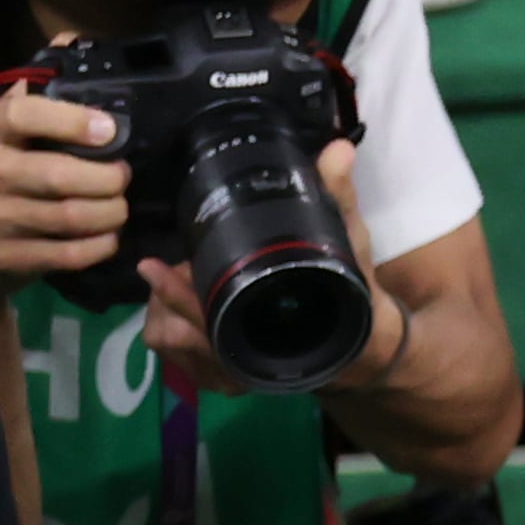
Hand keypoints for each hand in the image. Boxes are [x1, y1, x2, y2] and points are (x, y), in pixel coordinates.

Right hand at [0, 86, 131, 284]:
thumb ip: (33, 93)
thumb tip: (70, 41)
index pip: (23, 115)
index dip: (71, 120)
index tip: (109, 129)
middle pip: (60, 175)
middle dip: (109, 179)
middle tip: (123, 176)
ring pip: (71, 217)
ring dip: (112, 213)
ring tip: (119, 206)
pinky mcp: (10, 256)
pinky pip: (70, 254)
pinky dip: (101, 246)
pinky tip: (108, 236)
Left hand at [140, 138, 405, 402]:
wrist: (367, 343)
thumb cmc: (352, 291)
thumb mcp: (347, 244)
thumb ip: (338, 198)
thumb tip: (339, 148)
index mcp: (278, 334)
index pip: (212, 326)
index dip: (180, 297)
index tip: (156, 266)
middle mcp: (254, 359)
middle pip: (181, 338)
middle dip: (165, 299)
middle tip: (157, 267)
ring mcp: (240, 371)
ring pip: (176, 349)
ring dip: (167, 315)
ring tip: (171, 283)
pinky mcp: (233, 375)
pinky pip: (184, 361)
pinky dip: (177, 334)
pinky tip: (182, 306)